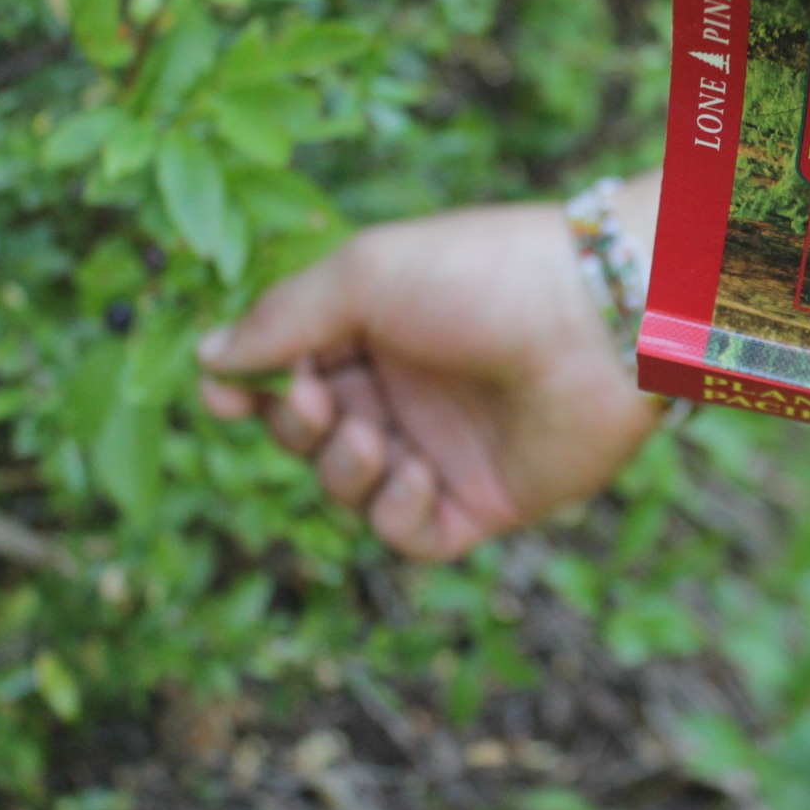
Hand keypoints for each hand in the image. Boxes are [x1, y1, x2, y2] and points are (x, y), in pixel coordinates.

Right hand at [196, 198, 667, 559]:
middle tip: (320, 402)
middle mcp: (407, 388)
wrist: (601, 318)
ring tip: (375, 438)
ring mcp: (445, 447)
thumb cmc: (484, 276)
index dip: (249, 390)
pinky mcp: (484, 499)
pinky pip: (410, 534)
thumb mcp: (366, 275)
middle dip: (295, 425)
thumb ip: (284, 320)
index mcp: (377, 327)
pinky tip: (415, 474)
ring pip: (350, 488)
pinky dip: (395, 513)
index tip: (224, 395)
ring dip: (341, 470)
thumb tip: (208, 358)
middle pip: (308, 434)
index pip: (287, 372)